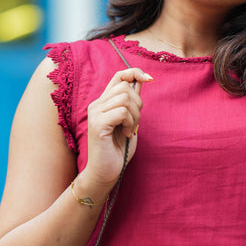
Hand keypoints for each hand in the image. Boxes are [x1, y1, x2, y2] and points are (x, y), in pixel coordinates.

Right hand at [79, 67, 152, 192]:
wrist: (105, 172)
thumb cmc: (118, 150)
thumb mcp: (129, 122)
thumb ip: (132, 103)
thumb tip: (141, 81)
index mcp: (103, 103)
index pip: (119, 76)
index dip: (135, 73)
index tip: (150, 79)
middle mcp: (96, 105)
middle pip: (125, 87)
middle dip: (138, 104)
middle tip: (134, 123)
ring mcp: (95, 114)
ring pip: (125, 98)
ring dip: (135, 116)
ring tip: (130, 130)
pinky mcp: (97, 124)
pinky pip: (121, 112)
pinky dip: (129, 123)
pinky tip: (125, 134)